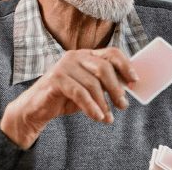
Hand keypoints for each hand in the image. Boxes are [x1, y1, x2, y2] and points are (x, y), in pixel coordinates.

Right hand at [0, 47, 138, 148]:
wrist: (36, 108)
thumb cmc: (66, 98)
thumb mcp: (88, 90)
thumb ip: (105, 85)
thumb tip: (127, 89)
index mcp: (86, 55)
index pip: (112, 53)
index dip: (126, 66)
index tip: (135, 81)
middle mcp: (75, 56)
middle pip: (104, 68)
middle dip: (116, 88)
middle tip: (123, 105)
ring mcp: (64, 66)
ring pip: (92, 83)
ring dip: (104, 103)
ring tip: (108, 117)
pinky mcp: (55, 79)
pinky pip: (80, 93)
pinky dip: (91, 107)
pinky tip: (98, 117)